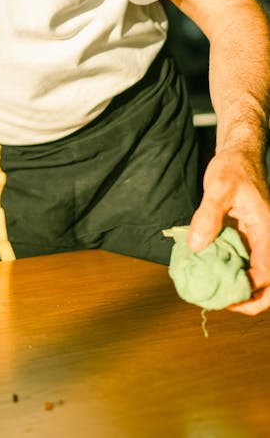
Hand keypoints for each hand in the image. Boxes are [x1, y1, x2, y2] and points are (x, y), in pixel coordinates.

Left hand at [188, 149, 269, 314]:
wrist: (239, 156)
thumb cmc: (233, 169)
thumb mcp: (218, 188)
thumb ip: (208, 215)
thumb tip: (197, 246)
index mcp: (267, 234)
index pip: (265, 274)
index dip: (248, 290)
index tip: (224, 294)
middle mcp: (265, 242)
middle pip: (267, 285)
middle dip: (248, 300)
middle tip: (219, 301)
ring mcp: (255, 242)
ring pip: (254, 276)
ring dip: (237, 288)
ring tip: (210, 290)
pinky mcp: (245, 239)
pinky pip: (240, 262)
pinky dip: (227, 271)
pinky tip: (206, 270)